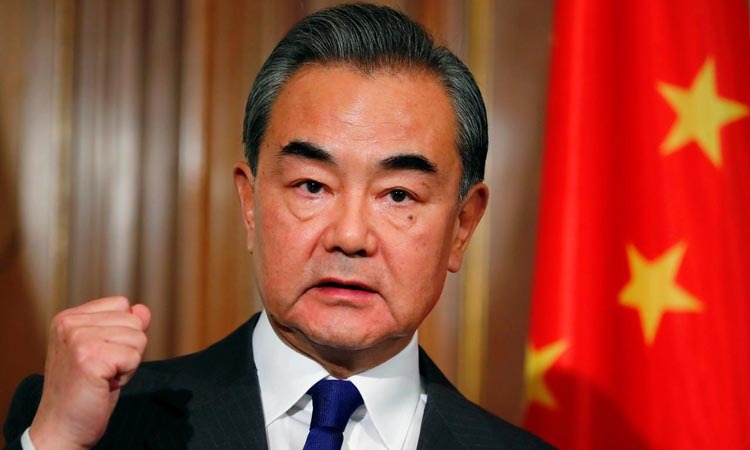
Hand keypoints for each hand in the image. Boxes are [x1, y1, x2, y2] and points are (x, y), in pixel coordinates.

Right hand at [28, 296, 150, 449]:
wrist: (62, 428)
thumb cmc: (84, 391)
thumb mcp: (105, 351)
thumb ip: (123, 327)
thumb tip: (143, 309)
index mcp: (69, 318)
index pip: (121, 304)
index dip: (122, 333)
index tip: (101, 356)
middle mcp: (70, 324)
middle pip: (133, 321)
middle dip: (127, 349)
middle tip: (103, 370)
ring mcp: (78, 339)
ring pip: (138, 338)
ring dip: (127, 363)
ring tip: (103, 377)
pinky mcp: (90, 357)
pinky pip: (134, 357)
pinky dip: (127, 374)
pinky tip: (104, 384)